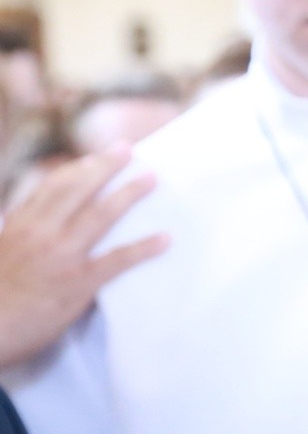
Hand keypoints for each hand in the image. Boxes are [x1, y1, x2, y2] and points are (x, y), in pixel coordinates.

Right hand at [0, 144, 168, 367]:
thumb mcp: (1, 251)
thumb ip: (21, 232)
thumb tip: (42, 217)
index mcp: (20, 226)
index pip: (52, 187)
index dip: (77, 169)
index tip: (97, 156)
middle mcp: (41, 234)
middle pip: (79, 190)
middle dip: (105, 166)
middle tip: (128, 150)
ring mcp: (61, 256)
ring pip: (101, 215)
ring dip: (129, 194)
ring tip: (152, 179)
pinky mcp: (77, 283)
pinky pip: (117, 260)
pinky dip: (143, 248)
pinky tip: (164, 240)